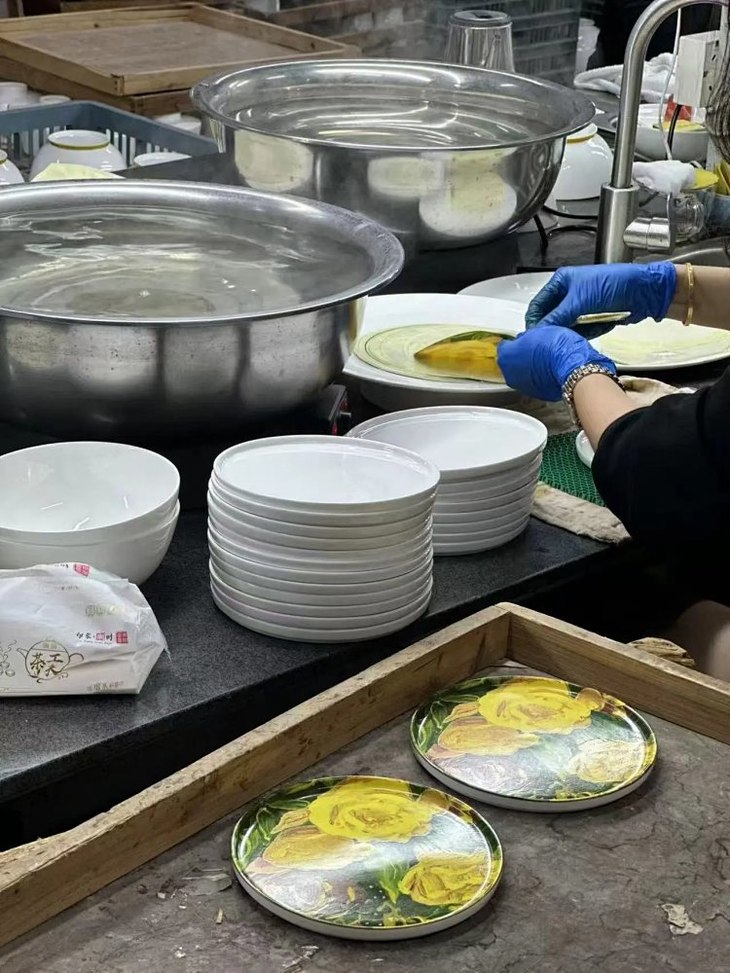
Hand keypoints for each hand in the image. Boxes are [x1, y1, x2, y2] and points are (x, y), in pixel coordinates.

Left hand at [497, 325, 616, 400]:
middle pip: (512, 362)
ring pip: (523, 374)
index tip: (525, 339)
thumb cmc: (557, 347)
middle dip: (522, 356)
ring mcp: (523, 387)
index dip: (517, 341)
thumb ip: (527, 336)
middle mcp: (510, 374)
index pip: (506, 346)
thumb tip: (526, 338)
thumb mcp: (540, 330)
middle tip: (537, 348)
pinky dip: (541, 378)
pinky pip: (536, 383)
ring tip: (547, 359)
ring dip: (531, 368)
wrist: (574, 367)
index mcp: (506, 356)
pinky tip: (551, 370)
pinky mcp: (537, 395)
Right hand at [525, 262, 676, 338]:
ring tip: (576, 334)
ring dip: (571, 332)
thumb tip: (539, 332)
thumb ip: (556, 317)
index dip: (534, 320)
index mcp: (561, 281)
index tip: (533, 338)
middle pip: (551, 317)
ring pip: (566, 326)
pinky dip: (585, 333)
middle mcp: (569, 293)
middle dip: (554, 328)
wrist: (644, 291)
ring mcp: (581, 306)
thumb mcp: (579, 301)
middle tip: (552, 341)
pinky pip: (581, 330)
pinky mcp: (593, 317)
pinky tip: (594, 329)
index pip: (538, 304)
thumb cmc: (612, 285)